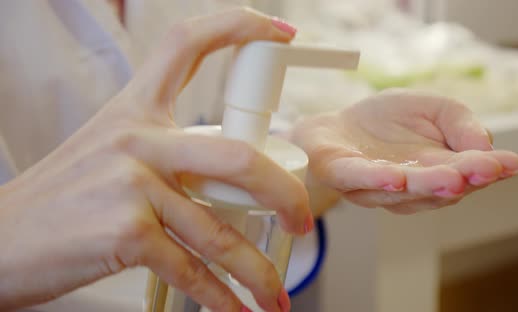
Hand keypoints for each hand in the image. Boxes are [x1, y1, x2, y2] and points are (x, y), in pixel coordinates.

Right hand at [0, 9, 306, 311]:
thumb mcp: (110, 154)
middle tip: (303, 222)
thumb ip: (168, 155)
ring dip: (256, 271)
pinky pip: (192, 269)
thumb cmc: (61, 201)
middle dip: (285, 194)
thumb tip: (230, 177)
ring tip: (275, 295)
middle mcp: (137, 139)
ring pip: (221, 229)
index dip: (237, 26)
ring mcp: (131, 185)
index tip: (280, 31)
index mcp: (134, 111)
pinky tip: (236, 310)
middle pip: (238, 154)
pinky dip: (221, 298)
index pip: (187, 45)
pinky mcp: (125, 233)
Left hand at [291, 90, 517, 214]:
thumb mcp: (433, 107)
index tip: (512, 163)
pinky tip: (396, 178)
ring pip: (403, 190)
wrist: (335, 126)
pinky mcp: (341, 175)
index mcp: (436, 170)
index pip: (466, 173)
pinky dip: (378, 181)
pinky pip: (360, 180)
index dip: (487, 170)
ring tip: (452, 177)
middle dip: (463, 179)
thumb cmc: (387, 121)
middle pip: (438, 188)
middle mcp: (409, 187)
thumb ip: (460, 123)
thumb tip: (486, 145)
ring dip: (427, 184)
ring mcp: (374, 186)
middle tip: (487, 171)